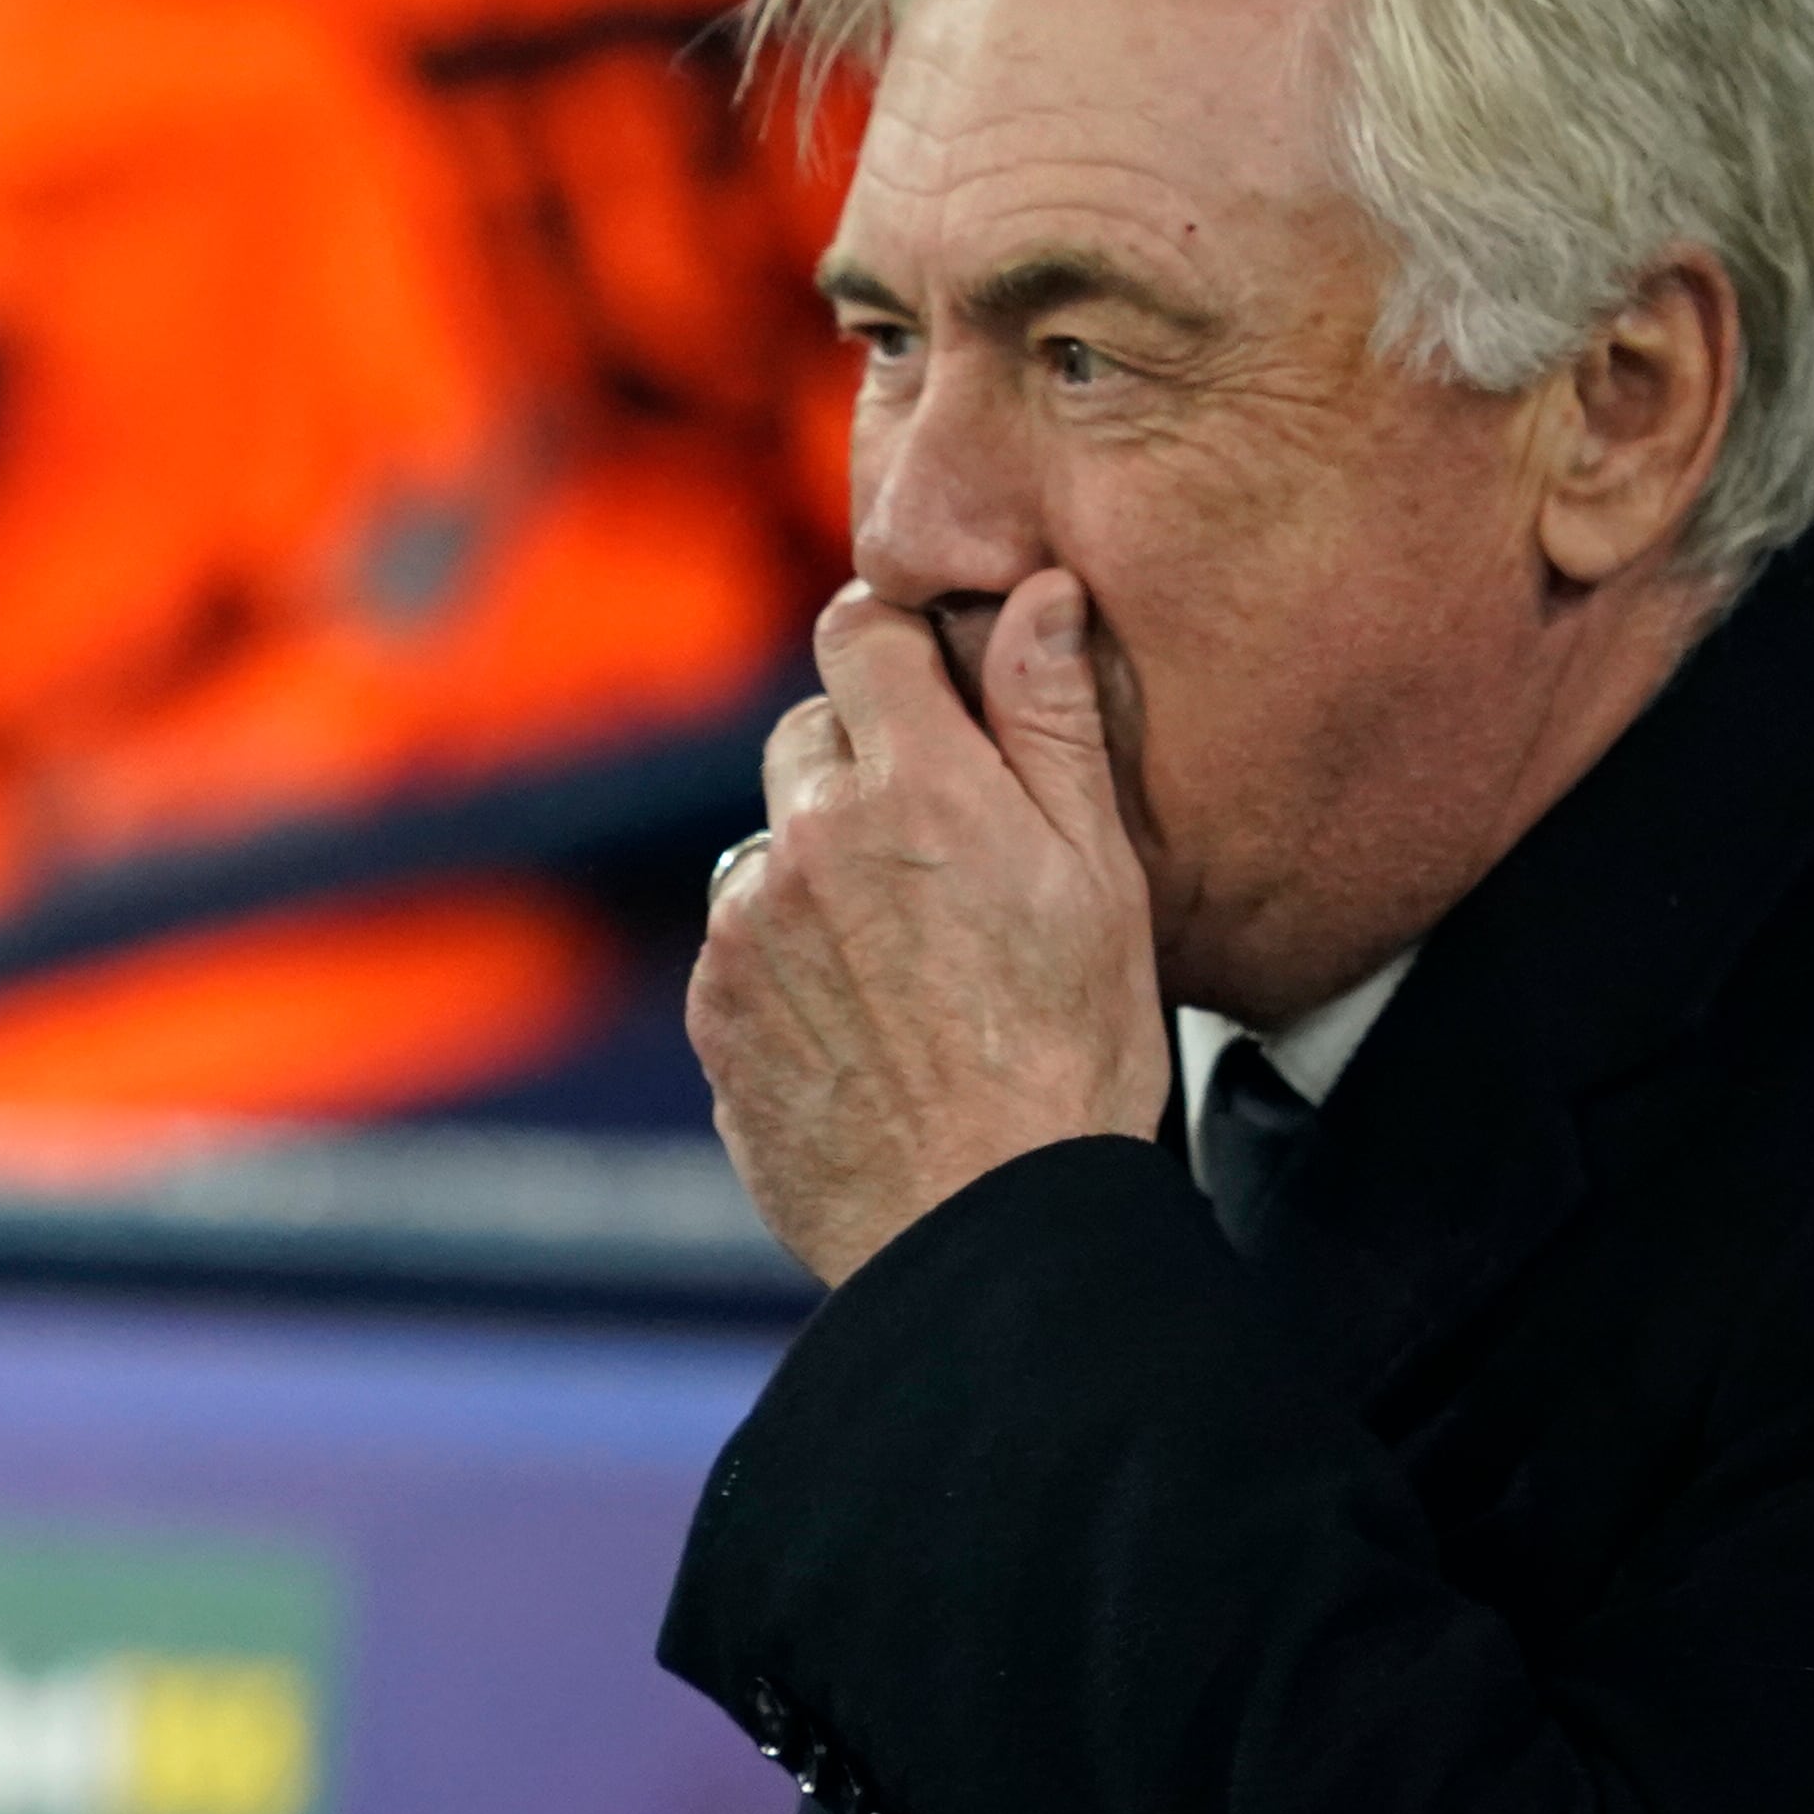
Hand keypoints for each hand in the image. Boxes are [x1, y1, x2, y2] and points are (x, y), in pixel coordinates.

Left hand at [688, 568, 1168, 1285]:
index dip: (894, 643)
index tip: (925, 675)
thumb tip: (1035, 591)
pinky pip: (742, 945)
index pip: (859, 634)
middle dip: (864, 766)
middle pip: (809, 737)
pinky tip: (865, 1020)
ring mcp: (744, 930)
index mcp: (912, 789)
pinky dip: (790, 961)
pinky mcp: (713, 1010)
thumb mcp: (1100, 872)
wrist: (984, 1222)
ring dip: (822, 871)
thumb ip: (1053, 718)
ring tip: (911, 958)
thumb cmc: (1071, 1051)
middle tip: (943, 851)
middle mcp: (804, 842)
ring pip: (772, 846)